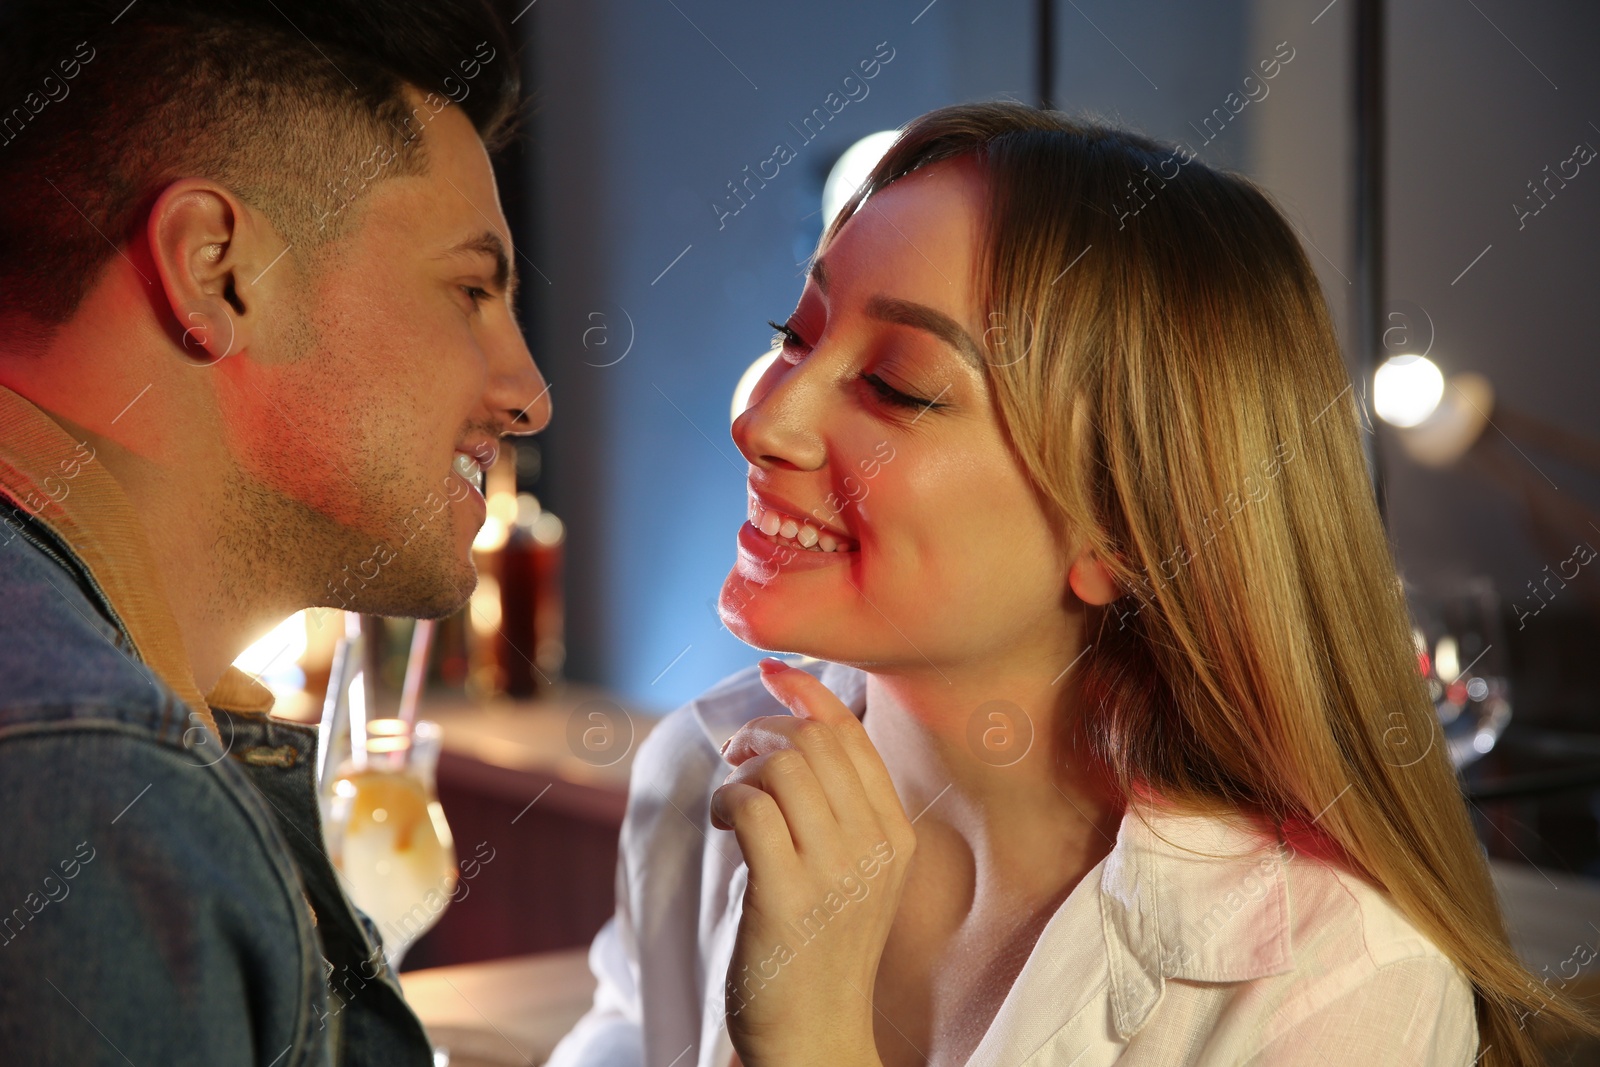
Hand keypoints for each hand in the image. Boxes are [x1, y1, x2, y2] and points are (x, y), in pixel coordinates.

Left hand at [710, 659, 912, 1066]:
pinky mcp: (786, 895)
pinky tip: (722, 823)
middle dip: (763, 731)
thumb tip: (796, 724)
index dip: (809, 693)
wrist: (812, 1035)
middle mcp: (873, 846)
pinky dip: (726, 800)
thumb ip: (837, 805)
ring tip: (729, 798)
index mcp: (895, 833)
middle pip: (814, 741)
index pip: (853, 735)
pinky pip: (751, 806)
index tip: (775, 673)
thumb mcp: (851, 869)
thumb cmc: (820, 947)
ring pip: (783, 766)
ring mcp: (834, 871)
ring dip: (742, 768)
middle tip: (736, 756)